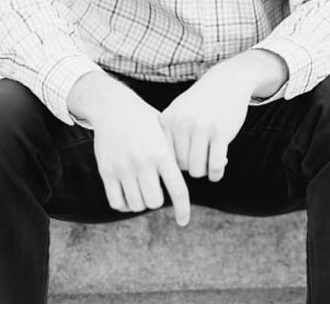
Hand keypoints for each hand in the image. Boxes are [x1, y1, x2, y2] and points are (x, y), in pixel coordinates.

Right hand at [71, 74, 189, 224]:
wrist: (115, 108)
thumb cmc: (148, 121)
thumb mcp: (169, 133)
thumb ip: (187, 152)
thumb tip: (223, 163)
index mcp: (163, 153)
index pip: (177, 189)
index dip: (182, 209)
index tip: (183, 222)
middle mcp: (144, 162)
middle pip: (154, 202)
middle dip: (157, 202)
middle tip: (156, 193)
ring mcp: (123, 168)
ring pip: (136, 204)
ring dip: (141, 203)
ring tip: (143, 192)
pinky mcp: (106, 172)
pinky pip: (116, 202)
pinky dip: (123, 204)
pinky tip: (128, 195)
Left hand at [159, 56, 266, 182]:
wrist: (229, 80)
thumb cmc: (202, 100)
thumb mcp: (179, 111)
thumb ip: (169, 136)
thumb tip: (170, 172)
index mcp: (167, 120)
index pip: (164, 156)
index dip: (175, 164)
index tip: (186, 161)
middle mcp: (182, 124)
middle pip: (181, 165)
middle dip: (192, 167)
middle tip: (202, 163)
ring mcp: (201, 128)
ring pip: (197, 169)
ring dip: (205, 172)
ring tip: (210, 167)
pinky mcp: (221, 132)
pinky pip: (216, 164)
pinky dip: (217, 173)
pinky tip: (220, 169)